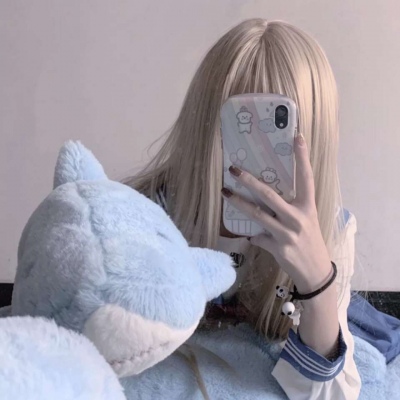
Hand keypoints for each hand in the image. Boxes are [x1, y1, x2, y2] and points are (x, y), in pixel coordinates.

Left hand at [221, 133, 331, 292]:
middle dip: (249, 181)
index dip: (302, 157)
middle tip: (233, 169)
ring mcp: (287, 233)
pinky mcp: (277, 247)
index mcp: (307, 206)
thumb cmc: (310, 241)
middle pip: (269, 194)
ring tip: (225, 192)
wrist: (315, 271)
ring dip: (238, 203)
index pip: (306, 177)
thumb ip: (290, 208)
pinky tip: (253, 237)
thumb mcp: (306, 220)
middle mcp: (297, 217)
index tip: (297, 137)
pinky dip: (253, 236)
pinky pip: (257, 237)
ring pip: (256, 214)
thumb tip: (265, 200)